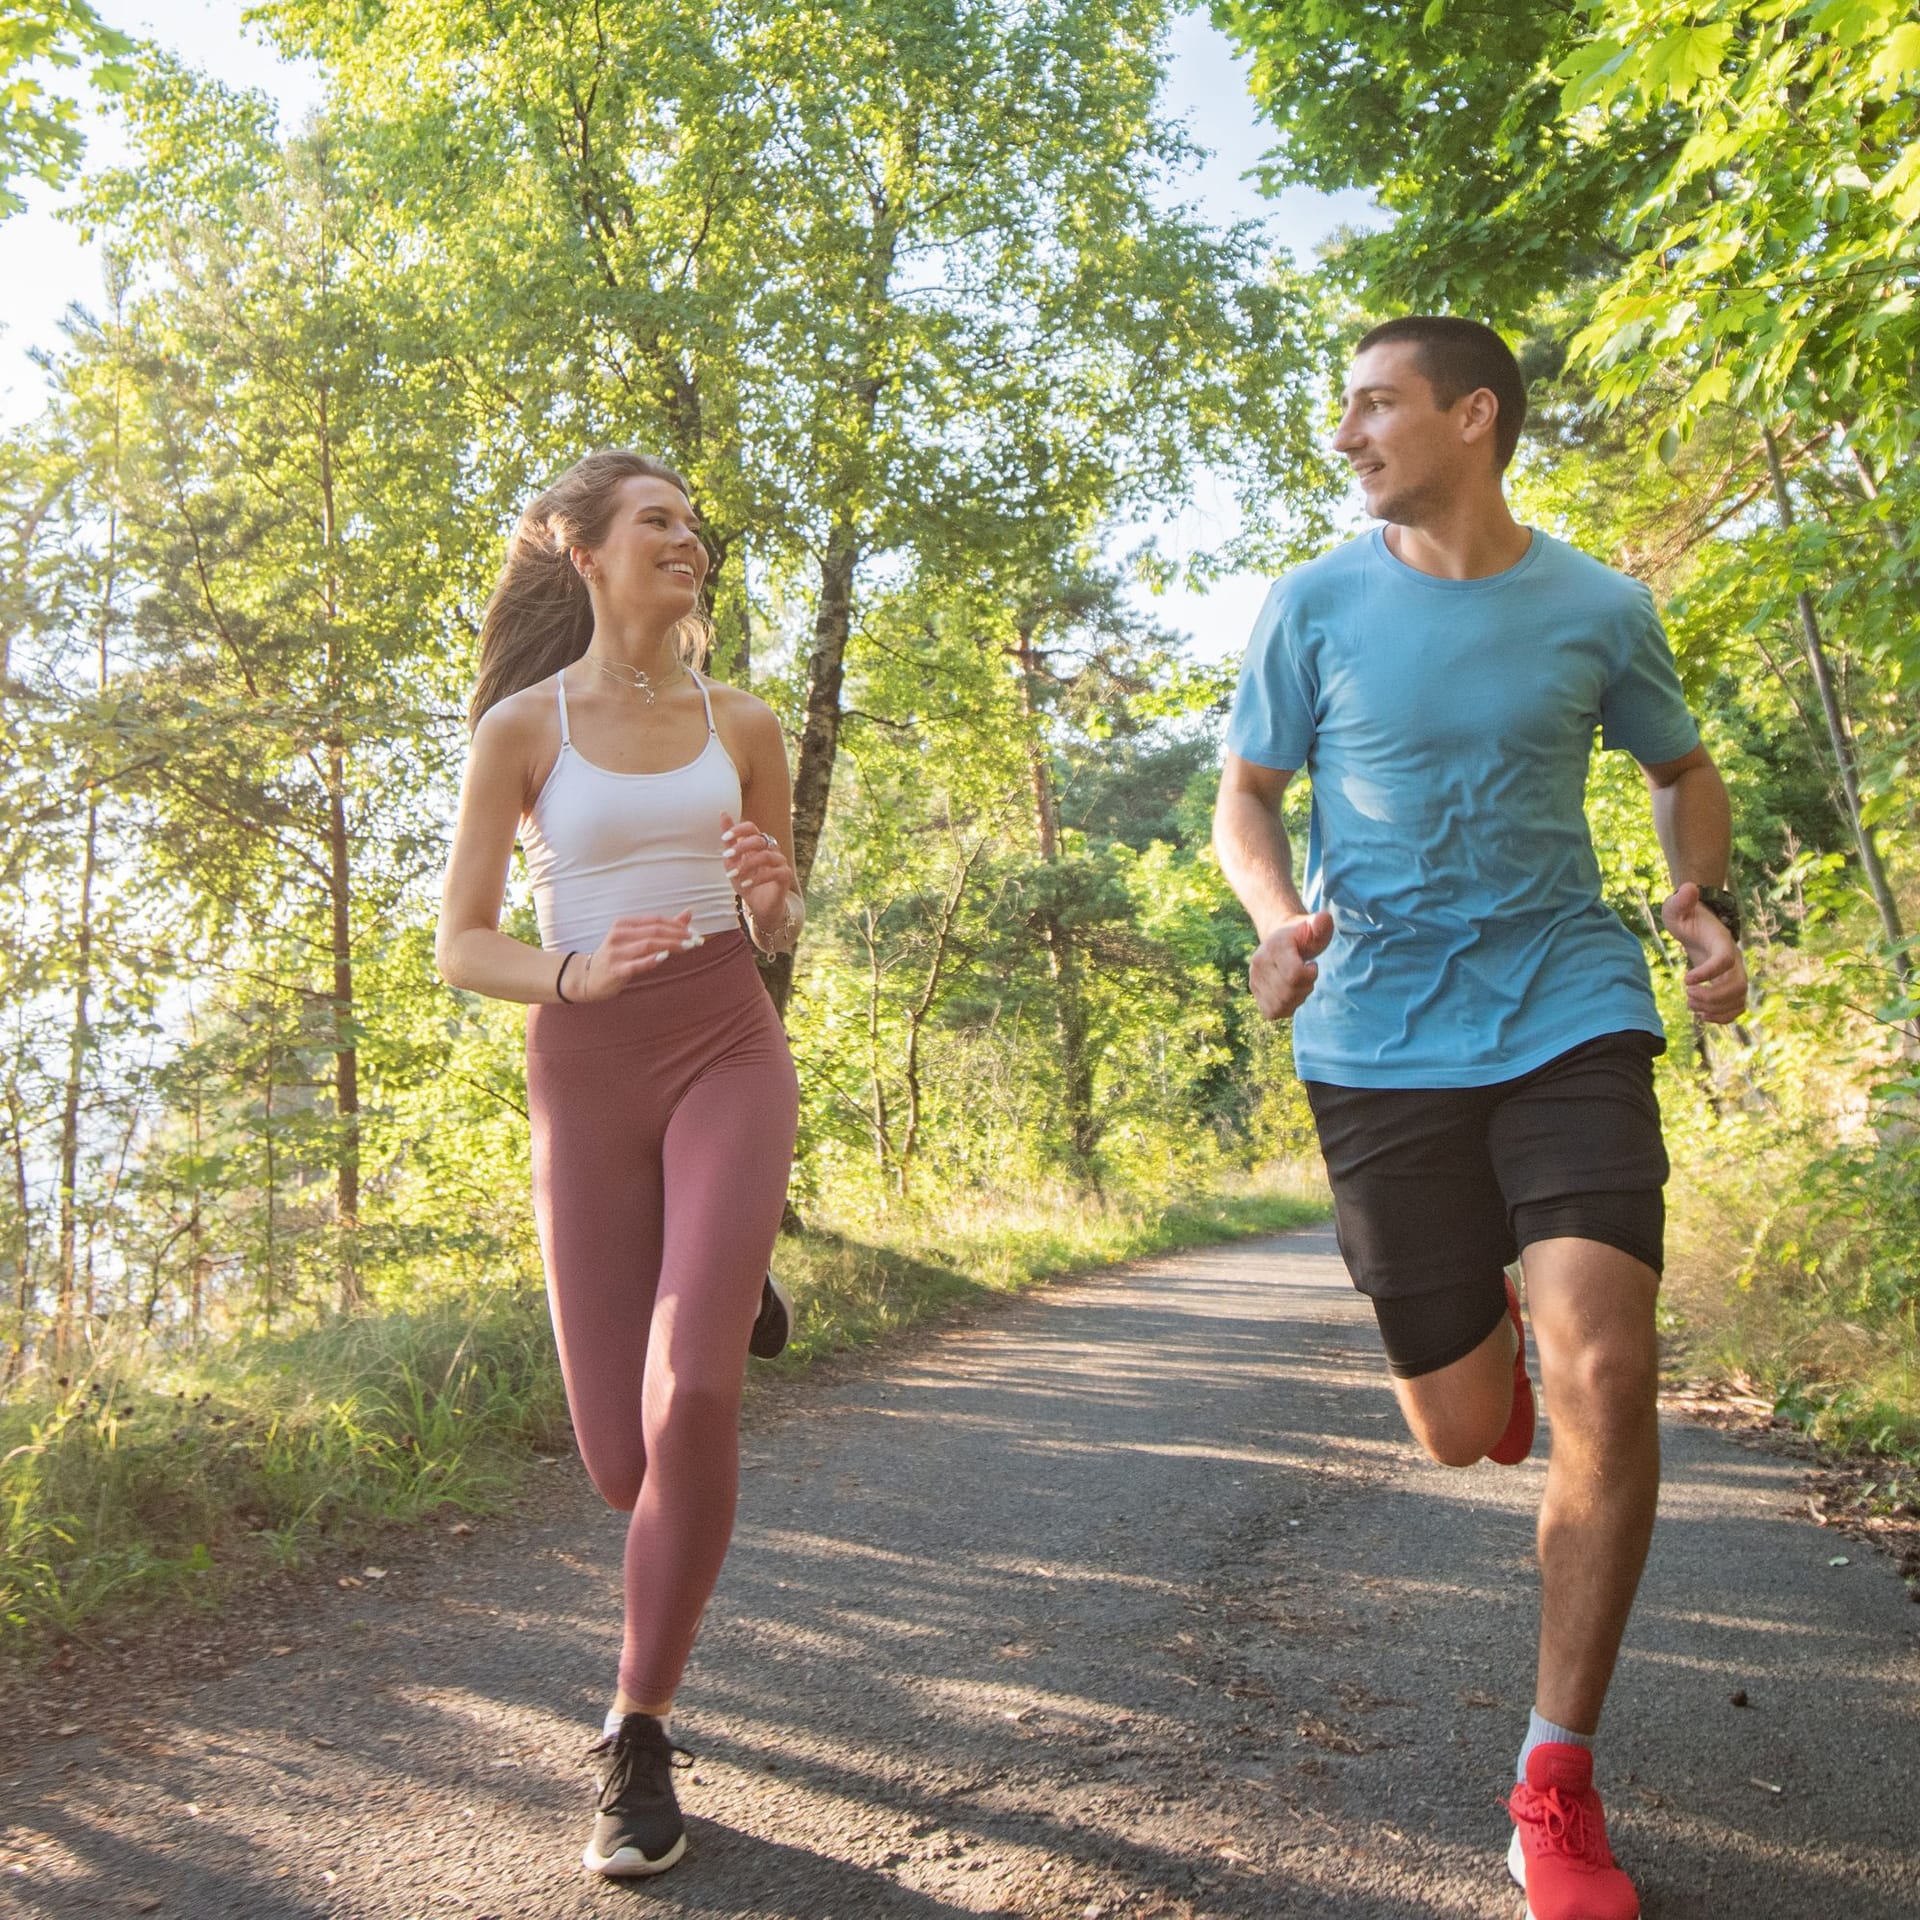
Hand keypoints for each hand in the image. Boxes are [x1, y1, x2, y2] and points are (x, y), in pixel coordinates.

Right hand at [578, 910, 700, 998]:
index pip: (656, 920)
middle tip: (696, 941)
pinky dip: (651, 960)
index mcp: (624, 924)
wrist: (588, 978)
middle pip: (654, 931)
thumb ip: (663, 927)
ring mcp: (615, 952)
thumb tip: (690, 912)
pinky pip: (636, 964)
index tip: (695, 933)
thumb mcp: (637, 939)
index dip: (677, 925)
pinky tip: (665, 957)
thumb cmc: (618, 956)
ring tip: (688, 947)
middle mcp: (618, 934)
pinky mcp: (615, 969)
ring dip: (671, 945)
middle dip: (678, 935)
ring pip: (648, 944)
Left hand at [721, 810, 795, 929]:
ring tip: (734, 875)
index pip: (751, 827)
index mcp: (758, 843)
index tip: (724, 838)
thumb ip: (729, 841)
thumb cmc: (747, 882)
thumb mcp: (733, 862)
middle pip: (759, 839)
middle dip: (741, 847)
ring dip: (747, 864)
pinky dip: (758, 878)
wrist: (760, 907)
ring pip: (766, 855)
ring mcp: (780, 861)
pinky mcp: (786, 875)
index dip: (739, 829)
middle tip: (727, 856)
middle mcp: (771, 849)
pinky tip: (746, 884)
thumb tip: (723, 813)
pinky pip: (775, 872)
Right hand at [1248, 910, 1333, 1020]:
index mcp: (1274, 946)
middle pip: (1288, 993)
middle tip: (1307, 976)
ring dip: (1297, 999)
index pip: (1294, 975)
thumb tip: (1324, 918)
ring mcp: (1254, 978)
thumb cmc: (1304, 936)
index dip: (1310, 975)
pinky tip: (1290, 993)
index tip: (1313, 965)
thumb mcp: (1315, 927)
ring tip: (1298, 983)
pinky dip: (1287, 1007)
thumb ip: (1321, 924)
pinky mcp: (1254, 993)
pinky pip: (1273, 1012)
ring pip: (1281, 1005)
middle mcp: (1258, 962)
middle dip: (1305, 988)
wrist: (1282, 940)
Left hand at [1660, 882, 1747, 1023]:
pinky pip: (1737, 1007)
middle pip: (1738, 986)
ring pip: (1739, 1000)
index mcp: (1722, 941)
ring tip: (1692, 1005)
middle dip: (1712, 997)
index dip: (1707, 973)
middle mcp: (1734, 959)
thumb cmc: (1686, 914)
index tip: (1685, 980)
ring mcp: (1734, 973)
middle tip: (1688, 996)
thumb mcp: (1677, 905)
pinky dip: (1723, 1017)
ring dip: (1716, 1009)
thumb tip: (1689, 887)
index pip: (1724, 960)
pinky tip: (1701, 1014)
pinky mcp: (1729, 984)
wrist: (1698, 922)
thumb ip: (1681, 900)